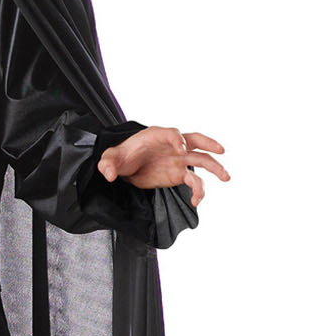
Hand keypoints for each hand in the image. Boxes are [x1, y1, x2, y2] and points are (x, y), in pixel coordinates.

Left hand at [97, 127, 228, 206]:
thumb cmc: (120, 157)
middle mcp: (172, 145)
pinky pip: (193, 182)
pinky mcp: (179, 174)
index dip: (178, 140)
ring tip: (227, 177)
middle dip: (209, 144)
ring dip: (215, 168)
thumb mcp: (110, 158)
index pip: (172, 133)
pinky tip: (196, 202)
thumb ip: (108, 164)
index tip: (181, 150)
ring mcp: (178, 159)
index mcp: (157, 136)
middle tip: (220, 150)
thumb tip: (109, 175)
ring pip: (201, 160)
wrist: (125, 167)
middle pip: (195, 140)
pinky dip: (198, 191)